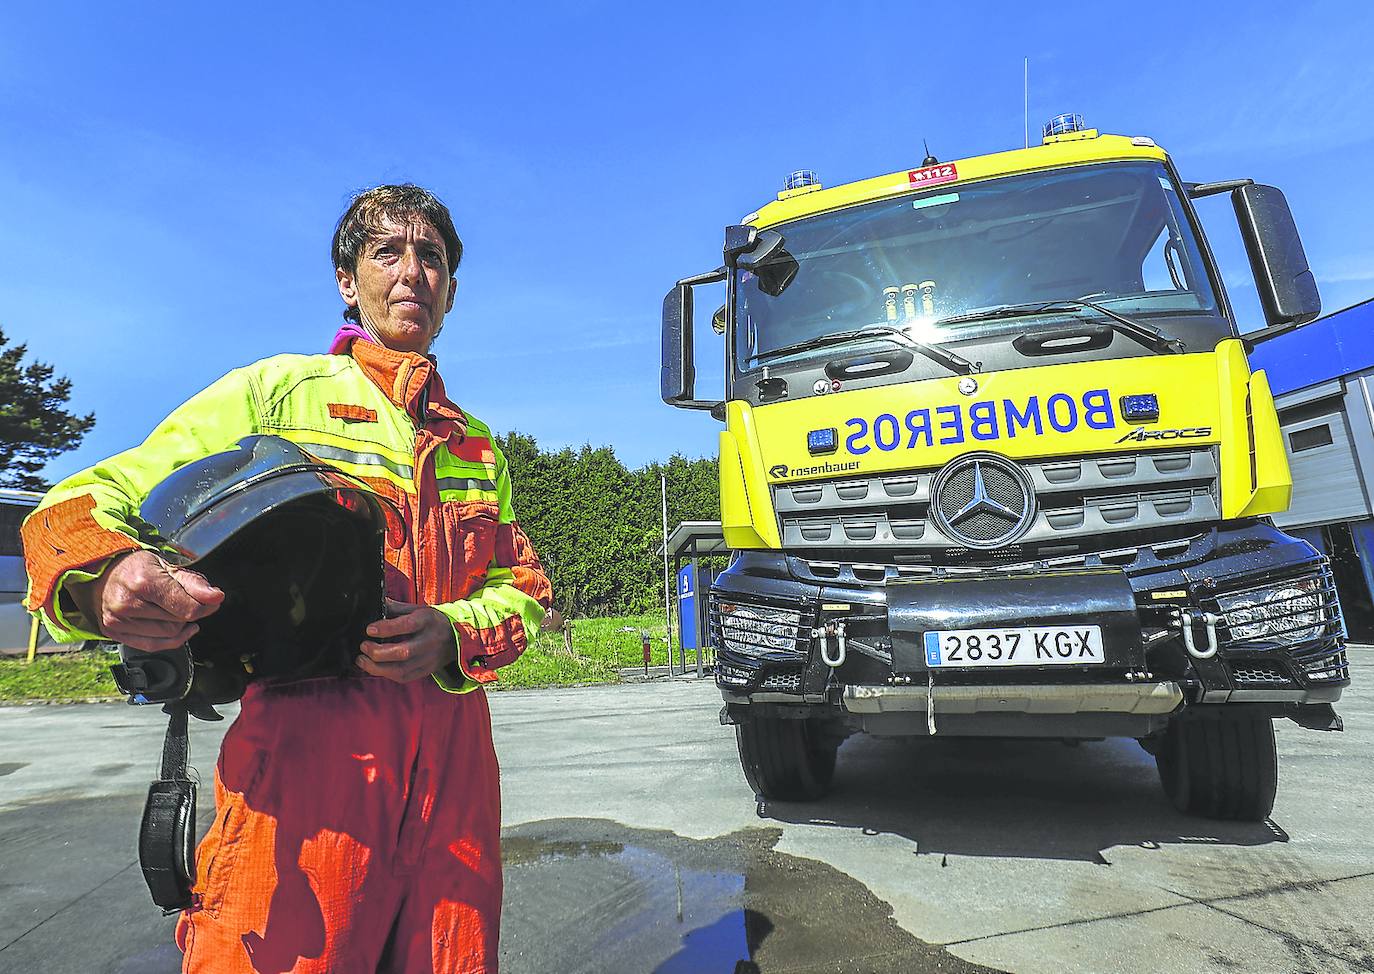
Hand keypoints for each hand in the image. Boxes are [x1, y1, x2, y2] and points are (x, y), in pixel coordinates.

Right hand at [68, 550, 224, 651]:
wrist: (100, 575)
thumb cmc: (134, 568)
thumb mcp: (166, 565)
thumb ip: (194, 583)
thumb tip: (216, 596)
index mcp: (143, 582)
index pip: (187, 607)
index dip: (206, 606)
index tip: (212, 600)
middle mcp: (128, 604)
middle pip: (179, 621)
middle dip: (192, 612)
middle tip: (192, 601)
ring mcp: (119, 621)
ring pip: (169, 635)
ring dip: (180, 625)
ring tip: (176, 609)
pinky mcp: (115, 634)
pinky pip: (153, 646)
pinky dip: (171, 639)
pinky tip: (177, 628)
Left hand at [358, 598, 456, 683]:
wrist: (457, 638)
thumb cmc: (433, 622)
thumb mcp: (418, 609)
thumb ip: (395, 608)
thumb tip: (375, 604)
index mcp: (428, 620)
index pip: (407, 625)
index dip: (386, 628)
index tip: (369, 629)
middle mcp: (430, 641)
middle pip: (403, 652)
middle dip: (378, 652)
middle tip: (363, 646)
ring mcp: (429, 659)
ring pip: (402, 669)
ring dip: (377, 668)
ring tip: (362, 660)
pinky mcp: (426, 670)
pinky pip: (404, 677)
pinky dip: (386, 674)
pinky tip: (375, 668)